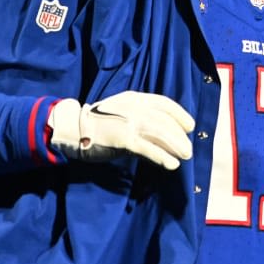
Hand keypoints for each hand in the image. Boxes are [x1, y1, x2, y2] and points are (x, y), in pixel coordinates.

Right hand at [47, 91, 194, 169]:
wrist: (73, 128)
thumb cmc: (98, 123)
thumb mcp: (122, 112)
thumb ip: (141, 118)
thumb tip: (163, 134)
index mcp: (135, 98)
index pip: (164, 103)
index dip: (180, 115)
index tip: (189, 126)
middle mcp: (134, 107)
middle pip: (165, 121)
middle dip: (180, 136)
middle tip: (188, 149)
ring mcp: (128, 122)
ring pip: (160, 133)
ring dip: (176, 146)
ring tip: (184, 156)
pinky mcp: (123, 138)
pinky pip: (148, 148)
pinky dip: (162, 156)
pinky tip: (171, 164)